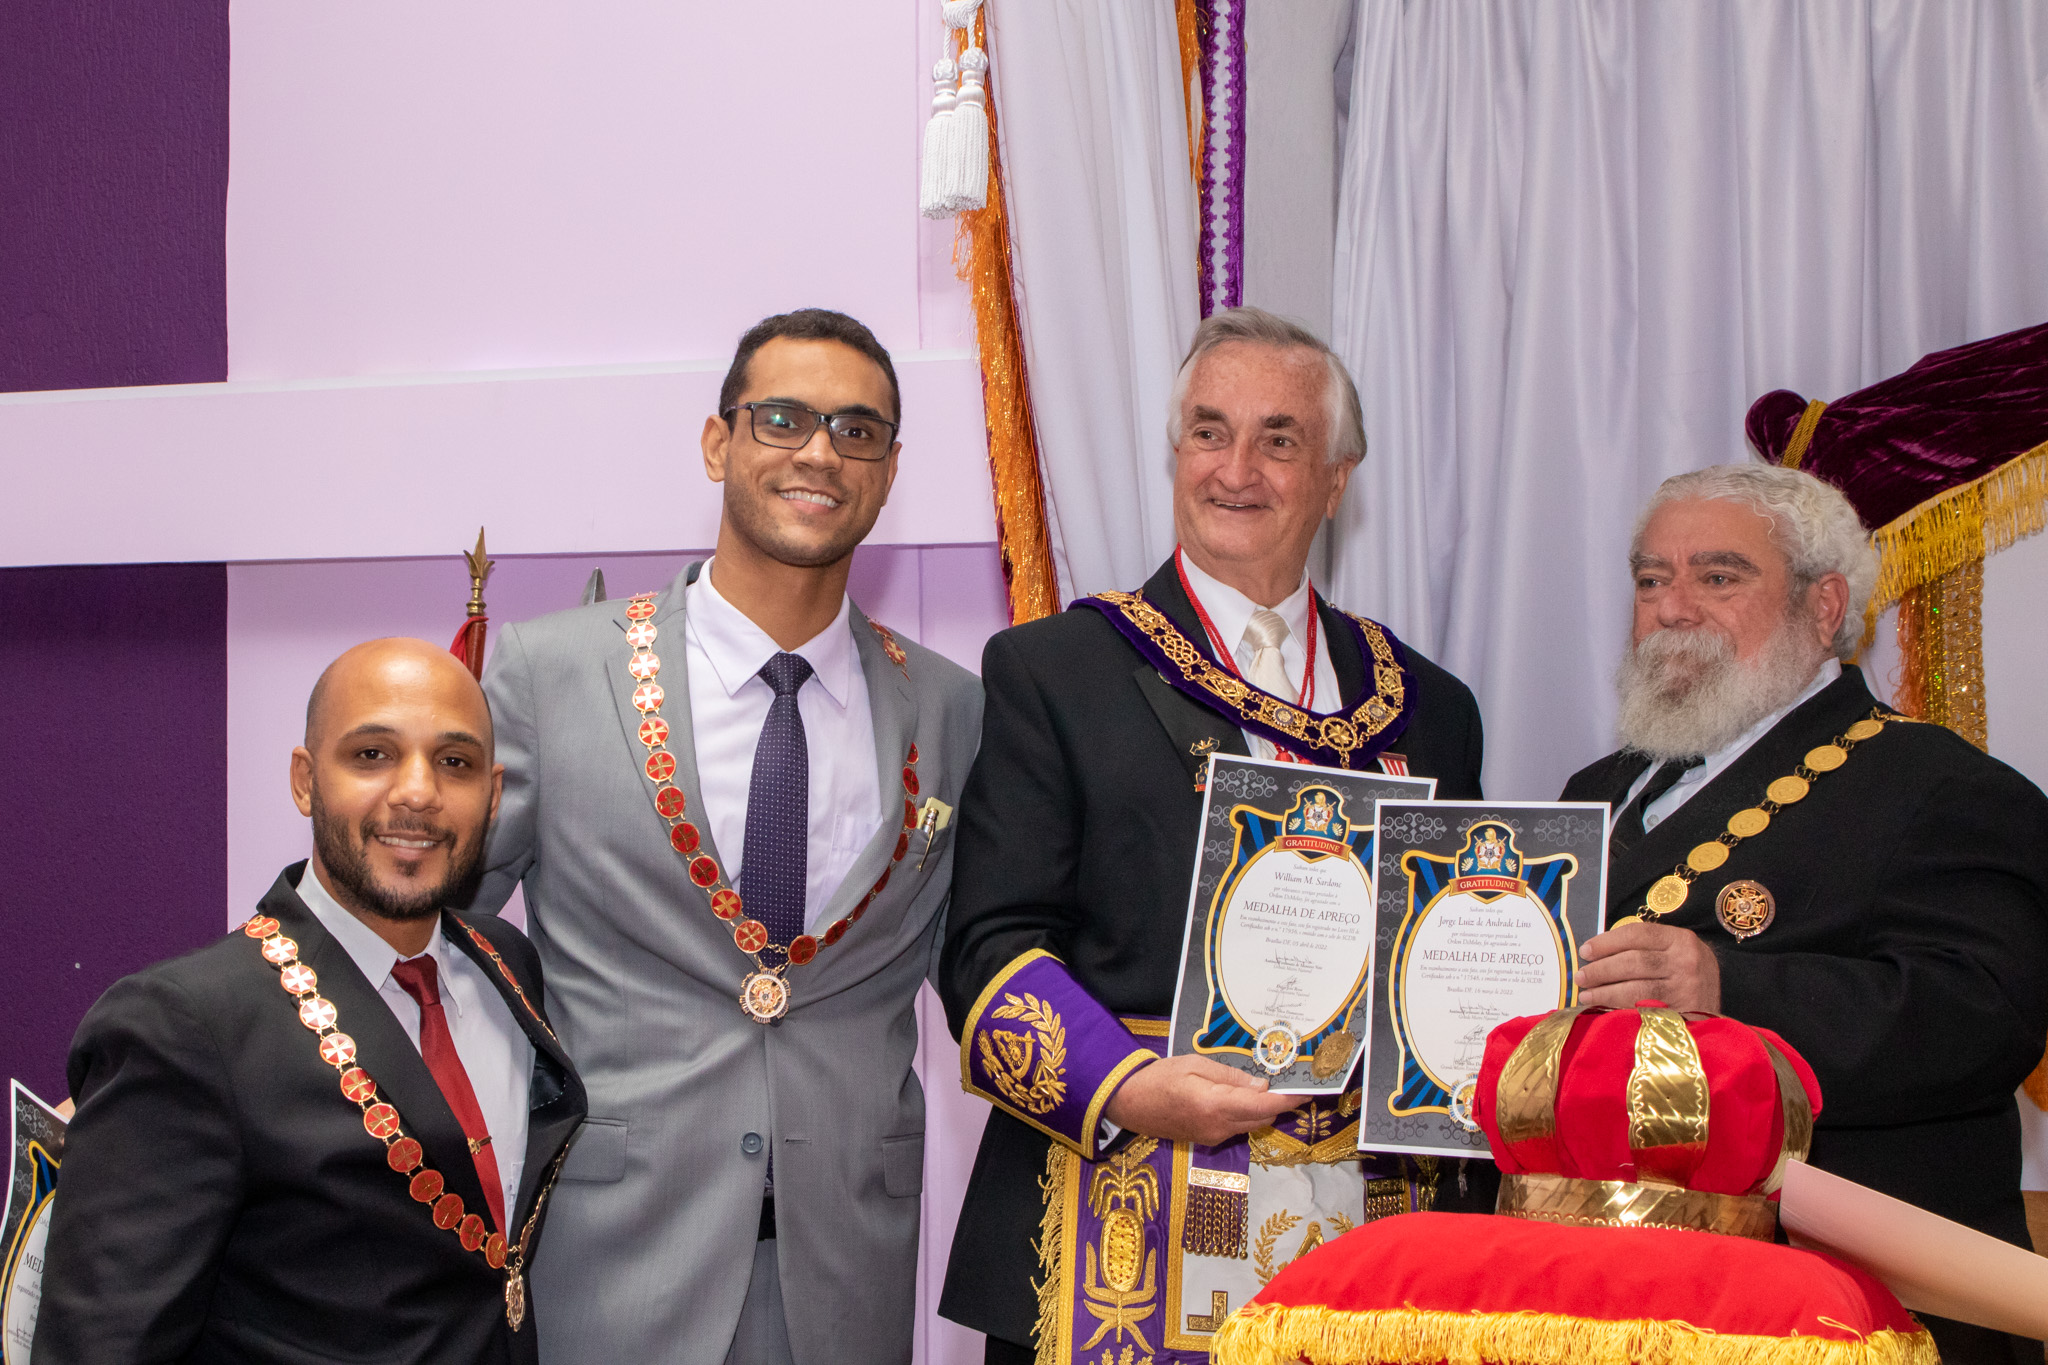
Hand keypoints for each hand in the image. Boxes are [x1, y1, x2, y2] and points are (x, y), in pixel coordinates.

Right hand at [1104, 1054, 1299, 1145]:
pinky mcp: (1207, 1139)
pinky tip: (1247, 1097)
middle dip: (1281, 1103)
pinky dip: (1248, 1114)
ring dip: (1264, 1109)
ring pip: (1251, 1124)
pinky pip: (1237, 1127)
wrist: (1128, 1103)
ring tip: (1273, 1087)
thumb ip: (1230, 1077)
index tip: (1309, 1089)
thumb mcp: (1194, 1065)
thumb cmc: (1159, 1078)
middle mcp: (1219, 1127)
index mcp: (1216, 1105)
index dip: (1289, 1099)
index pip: (1264, 1106)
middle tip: (1293, 1082)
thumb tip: (1262, 1086)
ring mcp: (1213, 1137)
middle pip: (1262, 1118)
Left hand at [1577, 920, 1720, 1012]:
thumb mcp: (1673, 953)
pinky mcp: (1682, 1014)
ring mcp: (1686, 989)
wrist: (1716, 1011)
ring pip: (1636, 988)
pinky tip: (1603, 1008)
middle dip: (1601, 969)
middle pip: (1633, 961)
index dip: (1606, 942)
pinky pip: (1644, 1009)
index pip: (1637, 934)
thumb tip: (1595, 953)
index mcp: (1681, 939)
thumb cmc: (1684, 977)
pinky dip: (1619, 1008)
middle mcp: (1686, 961)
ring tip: (1585, 994)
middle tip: (1580, 976)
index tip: (1585, 951)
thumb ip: (1643, 948)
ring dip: (1605, 991)